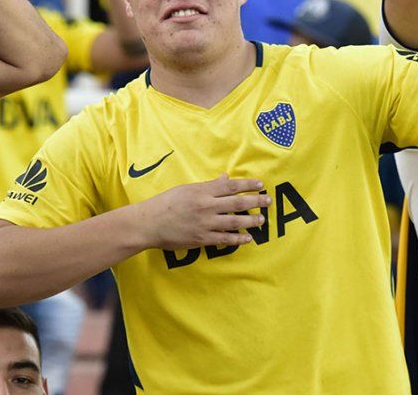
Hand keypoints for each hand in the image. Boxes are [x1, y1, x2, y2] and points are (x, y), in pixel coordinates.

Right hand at [133, 175, 271, 249]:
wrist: (149, 223)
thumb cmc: (166, 203)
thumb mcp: (186, 189)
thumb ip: (208, 185)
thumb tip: (225, 178)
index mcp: (202, 191)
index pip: (230, 186)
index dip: (247, 185)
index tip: (260, 184)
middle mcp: (206, 206)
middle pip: (237, 203)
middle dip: (255, 201)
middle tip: (268, 201)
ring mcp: (205, 223)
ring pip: (235, 222)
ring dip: (251, 221)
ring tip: (262, 220)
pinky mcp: (202, 239)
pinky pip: (225, 239)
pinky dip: (238, 239)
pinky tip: (248, 238)